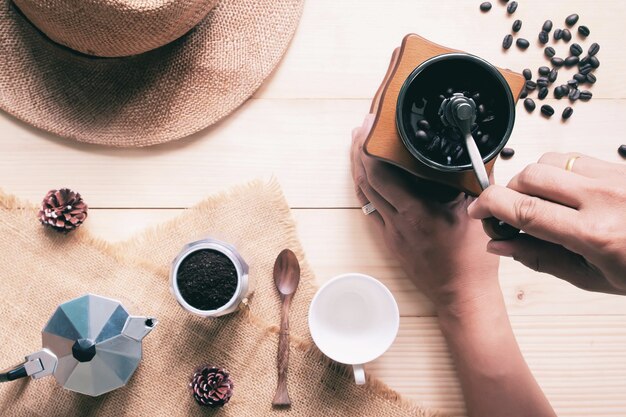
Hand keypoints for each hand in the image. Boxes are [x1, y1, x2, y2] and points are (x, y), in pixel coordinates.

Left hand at [350, 115, 499, 310]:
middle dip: (359, 149)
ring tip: (358, 144)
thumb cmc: (472, 260)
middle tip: (362, 128)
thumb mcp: (478, 214)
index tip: (372, 126)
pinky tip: (364, 175)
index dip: (371, 147)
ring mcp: (391, 232)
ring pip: (364, 194)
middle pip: (367, 179)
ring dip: (358, 167)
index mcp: (420, 211)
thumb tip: (479, 153)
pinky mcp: (389, 241)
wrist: (461, 295)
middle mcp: (400, 221)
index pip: (382, 174)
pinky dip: (364, 188)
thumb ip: (475, 182)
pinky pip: (369, 209)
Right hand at [468, 152, 625, 294]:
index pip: (524, 209)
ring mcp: (615, 177)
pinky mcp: (620, 166)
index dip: (490, 206)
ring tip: (539, 203)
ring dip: (532, 180)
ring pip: (549, 161)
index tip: (477, 211)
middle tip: (509, 212)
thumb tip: (500, 244)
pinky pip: (573, 157)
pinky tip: (564, 192)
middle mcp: (604, 198)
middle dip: (508, 191)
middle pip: (530, 176)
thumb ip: (539, 258)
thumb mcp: (591, 277)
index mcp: (594, 234)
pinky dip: (556, 172)